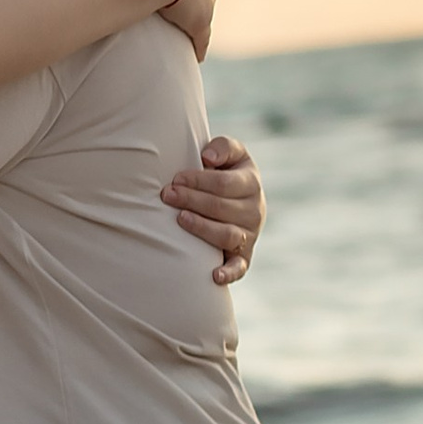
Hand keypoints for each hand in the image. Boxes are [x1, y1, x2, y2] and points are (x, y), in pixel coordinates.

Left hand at [163, 134, 263, 285]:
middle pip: (223, 208)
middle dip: (192, 200)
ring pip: (228, 235)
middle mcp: (255, 210)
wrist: (234, 198)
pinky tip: (214, 275)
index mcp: (251, 183)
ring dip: (203, 228)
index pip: (224, 184)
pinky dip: (229, 273)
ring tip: (180, 219)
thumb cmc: (224, 172)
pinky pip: (240, 267)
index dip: (198, 181)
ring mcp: (250, 235)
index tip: (175, 179)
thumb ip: (223, 148)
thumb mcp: (229, 153)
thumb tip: (208, 159)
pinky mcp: (244, 256)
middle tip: (167, 195)